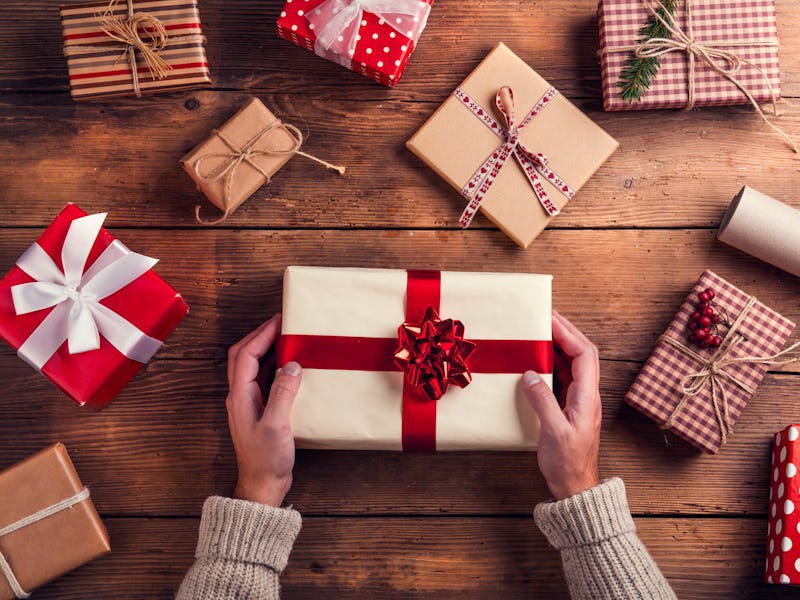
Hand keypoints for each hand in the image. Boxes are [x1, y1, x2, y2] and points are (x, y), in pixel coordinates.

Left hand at [226, 314, 301, 506]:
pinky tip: (287, 366)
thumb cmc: (266, 459)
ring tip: (283, 338)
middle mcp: (240, 396)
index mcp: (240, 396)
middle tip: (280, 323)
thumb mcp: (277, 425)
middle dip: (259, 336)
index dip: (261, 335)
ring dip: (264, 348)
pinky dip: (271, 365)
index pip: (246, 355)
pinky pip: (261, 379)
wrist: (262, 485)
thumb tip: (292, 366)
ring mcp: (248, 403)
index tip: (278, 321)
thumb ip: (283, 393)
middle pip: (243, 356)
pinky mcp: (258, 410)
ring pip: (250, 366)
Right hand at [522, 311, 601, 500]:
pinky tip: (538, 360)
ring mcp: (579, 401)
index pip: (584, 354)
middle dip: (565, 331)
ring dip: (559, 345)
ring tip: (540, 331)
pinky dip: (553, 362)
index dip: (568, 333)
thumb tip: (529, 374)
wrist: (575, 487)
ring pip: (573, 363)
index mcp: (587, 397)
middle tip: (545, 316)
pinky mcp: (569, 408)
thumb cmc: (567, 463)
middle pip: (582, 353)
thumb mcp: (553, 432)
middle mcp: (587, 395)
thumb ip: (542, 401)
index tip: (550, 318)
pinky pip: (564, 377)